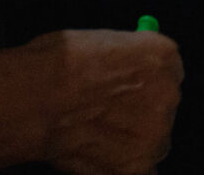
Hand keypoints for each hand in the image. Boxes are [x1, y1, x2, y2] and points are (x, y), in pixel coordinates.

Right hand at [27, 28, 180, 174]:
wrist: (35, 99)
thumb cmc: (57, 65)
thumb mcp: (100, 40)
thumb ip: (125, 57)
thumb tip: (128, 67)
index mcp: (162, 57)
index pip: (168, 70)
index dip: (144, 79)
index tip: (129, 84)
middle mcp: (167, 95)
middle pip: (163, 106)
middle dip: (139, 109)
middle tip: (106, 111)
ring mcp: (155, 134)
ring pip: (153, 140)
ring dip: (132, 139)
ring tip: (95, 132)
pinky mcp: (137, 167)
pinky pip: (140, 170)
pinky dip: (121, 165)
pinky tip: (98, 152)